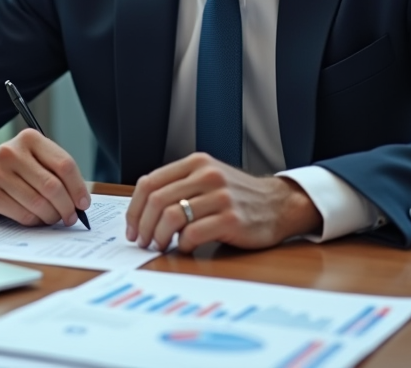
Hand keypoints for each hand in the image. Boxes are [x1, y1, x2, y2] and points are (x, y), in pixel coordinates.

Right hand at [0, 129, 90, 226]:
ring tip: (52, 218)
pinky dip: (34, 221)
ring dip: (51, 216)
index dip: (78, 187)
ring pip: (38, 203)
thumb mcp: (33, 158)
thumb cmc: (12, 168)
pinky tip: (34, 218)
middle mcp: (11, 152)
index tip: (83, 203)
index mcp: (29, 139)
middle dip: (66, 207)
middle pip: (52, 186)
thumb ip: (55, 172)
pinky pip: (22, 215)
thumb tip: (80, 200)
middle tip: (71, 217)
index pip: (64, 164)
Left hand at [125, 153, 322, 252]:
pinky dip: (182, 244)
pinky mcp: (231, 219)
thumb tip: (141, 211)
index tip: (131, 227)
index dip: (134, 208)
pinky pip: (193, 234)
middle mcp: (207, 175)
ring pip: (171, 217)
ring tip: (160, 245)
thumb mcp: (208, 179)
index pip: (150, 182)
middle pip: (157, 200)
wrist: (279, 204)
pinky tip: (185, 247)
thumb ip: (179, 186)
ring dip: (159, 236)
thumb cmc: (238, 196)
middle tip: (142, 241)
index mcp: (196, 163)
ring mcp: (220, 196)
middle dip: (143, 226)